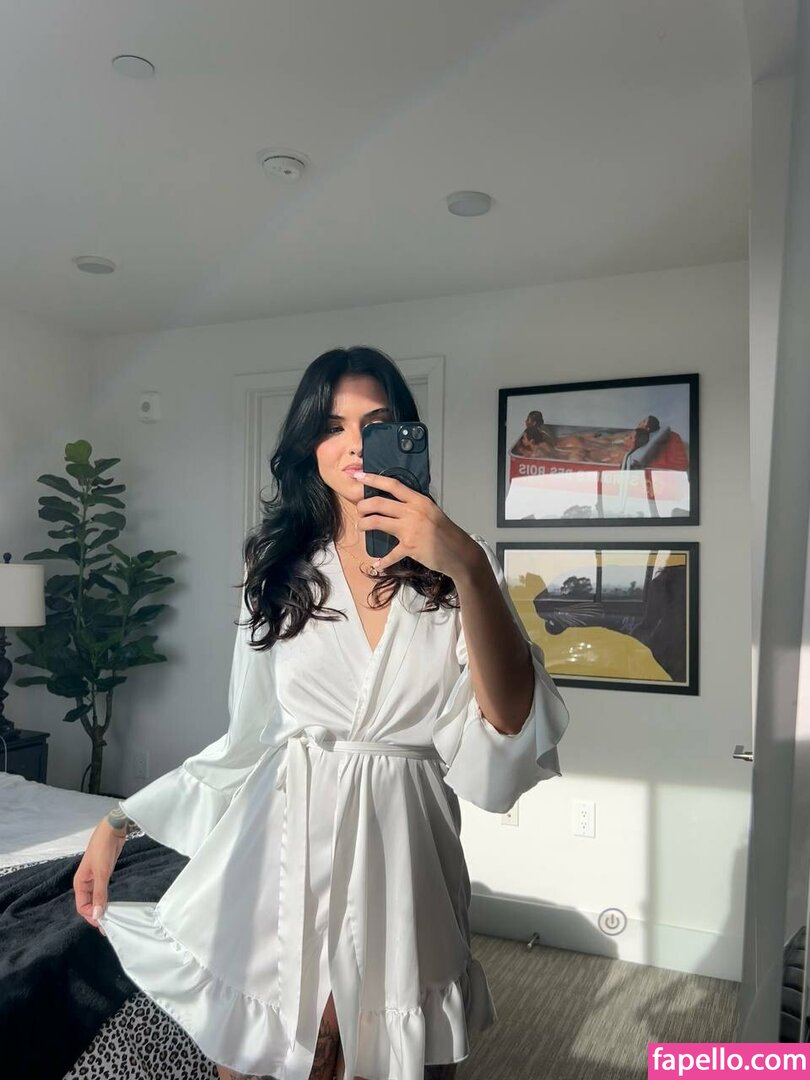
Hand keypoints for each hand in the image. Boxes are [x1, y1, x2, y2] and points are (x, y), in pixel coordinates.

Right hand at [73, 819, 125, 935]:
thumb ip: (100, 894)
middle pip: (88, 904)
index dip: (91, 916)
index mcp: (80, 883)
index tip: (103, 924)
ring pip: (96, 898)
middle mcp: (85, 882)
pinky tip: (113, 904)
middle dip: (96, 914)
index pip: (82, 906)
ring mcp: (95, 878)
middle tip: (109, 925)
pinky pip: (102, 891)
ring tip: (112, 918)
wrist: (112, 830)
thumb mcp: (101, 873)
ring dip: (102, 907)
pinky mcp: (104, 874)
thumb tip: (97, 915)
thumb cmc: (103, 849)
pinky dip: (106, 899)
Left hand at [354, 470, 482, 577]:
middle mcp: (413, 511)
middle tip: (359, 510)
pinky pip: (390, 554)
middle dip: (363, 506)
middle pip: (379, 502)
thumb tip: (396, 504)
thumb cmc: (446, 533)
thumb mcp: (432, 512)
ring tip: (361, 527)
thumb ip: (414, 506)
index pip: (392, 485)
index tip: (359, 476)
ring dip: (364, 524)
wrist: (459, 553)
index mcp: (419, 500)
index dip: (373, 479)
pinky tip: (377, 564)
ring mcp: (410, 529)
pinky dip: (382, 561)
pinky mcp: (410, 546)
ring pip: (377, 521)